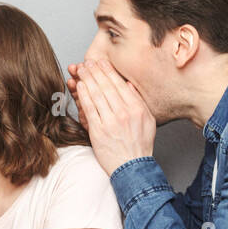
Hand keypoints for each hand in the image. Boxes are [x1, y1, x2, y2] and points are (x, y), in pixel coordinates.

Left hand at [67, 58, 155, 174]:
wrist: (132, 167)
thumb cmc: (139, 145)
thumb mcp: (147, 121)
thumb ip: (137, 101)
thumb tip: (128, 85)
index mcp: (137, 109)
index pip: (120, 85)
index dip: (108, 71)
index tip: (101, 62)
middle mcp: (125, 113)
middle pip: (107, 87)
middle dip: (96, 71)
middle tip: (88, 61)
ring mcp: (111, 122)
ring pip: (97, 95)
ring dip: (88, 80)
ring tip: (81, 70)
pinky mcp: (99, 131)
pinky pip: (90, 109)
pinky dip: (84, 96)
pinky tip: (79, 86)